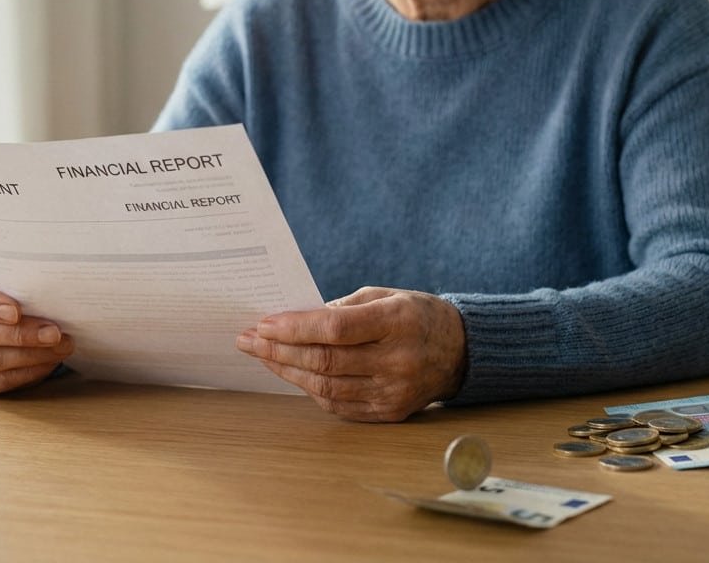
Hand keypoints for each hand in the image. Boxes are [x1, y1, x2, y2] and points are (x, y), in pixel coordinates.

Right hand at [0, 265, 74, 394]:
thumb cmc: (2, 287)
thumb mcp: (3, 273)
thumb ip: (15, 277)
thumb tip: (50, 288)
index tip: (16, 312)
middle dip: (20, 335)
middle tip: (54, 333)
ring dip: (29, 356)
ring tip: (60, 347)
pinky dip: (25, 374)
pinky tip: (47, 363)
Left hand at [234, 286, 466, 422]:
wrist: (460, 351)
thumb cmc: (416, 315)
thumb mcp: (385, 295)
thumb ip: (342, 308)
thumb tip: (294, 321)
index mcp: (396, 323)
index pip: (335, 330)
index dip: (294, 328)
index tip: (263, 323)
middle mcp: (397, 361)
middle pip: (325, 362)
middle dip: (278, 350)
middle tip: (248, 340)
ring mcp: (393, 392)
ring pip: (326, 387)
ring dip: (287, 371)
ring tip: (262, 356)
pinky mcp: (389, 412)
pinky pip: (338, 405)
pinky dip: (310, 389)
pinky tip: (292, 373)